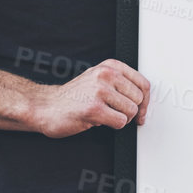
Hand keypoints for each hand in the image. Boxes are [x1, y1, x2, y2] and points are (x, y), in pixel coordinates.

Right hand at [30, 59, 150, 138]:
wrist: (46, 106)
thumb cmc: (74, 96)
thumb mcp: (99, 80)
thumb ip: (121, 84)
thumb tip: (145, 101)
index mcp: (111, 66)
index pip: (143, 84)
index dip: (146, 102)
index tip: (142, 111)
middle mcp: (107, 75)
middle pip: (138, 99)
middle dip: (130, 111)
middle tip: (115, 113)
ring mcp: (100, 91)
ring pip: (130, 111)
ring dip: (120, 118)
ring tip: (105, 115)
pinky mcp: (94, 108)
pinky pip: (120, 122)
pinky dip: (113, 125)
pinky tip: (99, 120)